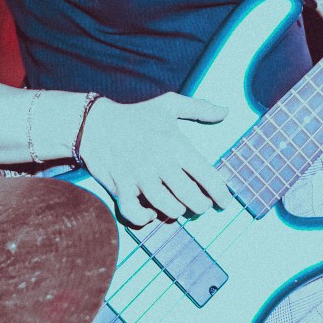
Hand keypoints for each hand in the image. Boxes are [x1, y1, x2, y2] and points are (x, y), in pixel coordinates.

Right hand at [78, 93, 232, 226]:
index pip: (205, 174)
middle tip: (203, 206)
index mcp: (174, 144)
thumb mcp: (169, 104)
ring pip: (167, 206)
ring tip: (181, 208)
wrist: (96, 123)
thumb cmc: (136, 115)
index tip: (226, 201)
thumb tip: (226, 111)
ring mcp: (139, 176)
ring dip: (178, 211)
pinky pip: (135, 212)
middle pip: (189, 195)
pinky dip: (145, 219)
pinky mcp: (121, 187)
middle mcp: (159, 162)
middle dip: (201, 205)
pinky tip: (152, 214)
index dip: (220, 192)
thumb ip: (199, 108)